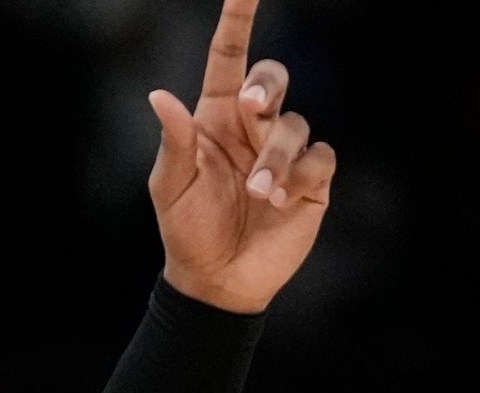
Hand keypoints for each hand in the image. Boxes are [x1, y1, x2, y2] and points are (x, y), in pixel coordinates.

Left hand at [147, 0, 335, 312]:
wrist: (216, 279)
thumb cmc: (187, 229)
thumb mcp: (170, 186)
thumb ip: (174, 141)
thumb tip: (160, 96)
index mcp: (216, 118)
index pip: (229, 57)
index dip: (238, 20)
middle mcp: (253, 126)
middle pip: (274, 78)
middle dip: (267, 86)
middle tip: (252, 107)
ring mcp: (285, 150)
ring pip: (296, 124)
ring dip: (275, 158)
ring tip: (257, 193)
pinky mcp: (312, 178)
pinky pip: (320, 156)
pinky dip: (300, 174)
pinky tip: (279, 200)